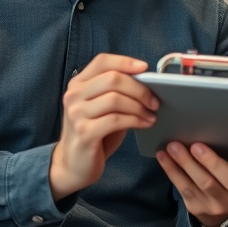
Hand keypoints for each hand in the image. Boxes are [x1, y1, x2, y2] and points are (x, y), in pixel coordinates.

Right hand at [49, 54, 157, 200]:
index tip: (145, 68)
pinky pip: (116, 120)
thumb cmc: (93, 133)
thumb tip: (146, 83)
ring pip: (116, 99)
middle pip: (113, 78)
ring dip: (139, 106)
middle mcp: (74, 95)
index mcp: (78, 84)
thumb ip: (116, 92)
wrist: (73, 164)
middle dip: (139, 88)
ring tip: (151, 114)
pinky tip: (145, 123)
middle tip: (154, 100)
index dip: (125, 62)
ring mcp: (77, 113)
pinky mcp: (84, 132)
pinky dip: (136, 120)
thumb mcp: (102, 108)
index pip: (102, 61)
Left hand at [156, 142, 227, 226]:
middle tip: (197, 145)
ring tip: (175, 147)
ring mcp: (218, 205)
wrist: (227, 216)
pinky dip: (172, 170)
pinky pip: (183, 188)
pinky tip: (164, 156)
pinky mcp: (197, 207)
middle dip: (212, 162)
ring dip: (185, 164)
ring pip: (201, 184)